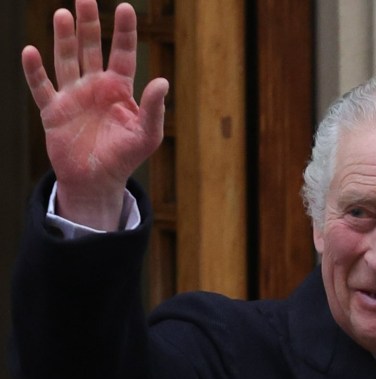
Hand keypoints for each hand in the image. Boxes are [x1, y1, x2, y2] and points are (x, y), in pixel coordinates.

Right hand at [21, 0, 167, 229]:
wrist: (97, 181)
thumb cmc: (125, 157)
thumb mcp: (147, 135)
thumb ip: (154, 109)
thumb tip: (162, 81)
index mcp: (120, 89)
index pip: (123, 53)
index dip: (124, 31)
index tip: (125, 7)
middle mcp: (95, 86)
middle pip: (91, 48)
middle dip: (89, 24)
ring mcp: (72, 96)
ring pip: (66, 60)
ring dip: (64, 38)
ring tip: (63, 14)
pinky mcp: (53, 111)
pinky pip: (42, 86)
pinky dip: (35, 70)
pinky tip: (31, 51)